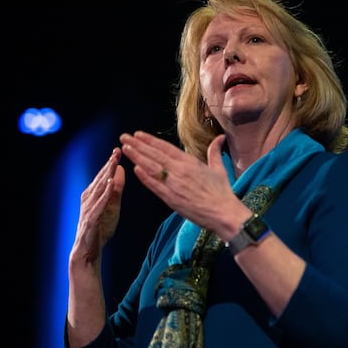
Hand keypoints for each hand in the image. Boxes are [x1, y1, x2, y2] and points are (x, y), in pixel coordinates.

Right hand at [72, 147, 125, 262]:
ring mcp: (88, 208)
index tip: (119, 150)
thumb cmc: (100, 228)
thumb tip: (121, 169)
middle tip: (117, 151)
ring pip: (98, 188)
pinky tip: (109, 184)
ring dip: (106, 175)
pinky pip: (99, 204)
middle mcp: (88, 198)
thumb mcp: (113, 205)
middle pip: (100, 179)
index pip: (103, 176)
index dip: (110, 163)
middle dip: (108, 164)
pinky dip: (104, 193)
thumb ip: (116, 189)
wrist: (89, 250)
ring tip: (114, 162)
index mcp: (93, 194)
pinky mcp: (90, 219)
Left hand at [120, 131, 242, 233]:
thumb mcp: (219, 169)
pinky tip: (135, 169)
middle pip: (154, 154)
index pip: (166, 147)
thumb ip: (215, 152)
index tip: (138, 134)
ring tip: (124, 149)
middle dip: (138, 145)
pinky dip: (144, 177)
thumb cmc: (222, 192)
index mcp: (190, 162)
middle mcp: (180, 170)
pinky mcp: (171, 199)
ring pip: (151, 167)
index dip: (150, 140)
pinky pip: (155, 186)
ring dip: (137, 157)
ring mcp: (174, 184)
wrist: (223, 213)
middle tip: (124, 137)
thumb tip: (220, 137)